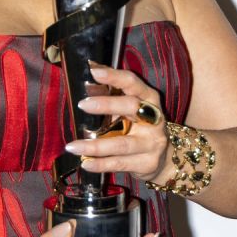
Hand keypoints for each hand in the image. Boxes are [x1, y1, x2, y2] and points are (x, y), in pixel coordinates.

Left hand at [64, 65, 173, 183]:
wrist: (164, 160)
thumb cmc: (139, 129)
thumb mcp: (130, 111)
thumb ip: (113, 100)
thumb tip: (85, 86)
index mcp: (149, 99)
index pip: (133, 83)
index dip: (114, 76)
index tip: (94, 72)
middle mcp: (154, 119)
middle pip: (131, 107)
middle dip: (106, 104)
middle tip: (82, 104)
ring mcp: (153, 142)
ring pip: (122, 143)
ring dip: (95, 145)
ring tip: (72, 146)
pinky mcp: (148, 163)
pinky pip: (120, 163)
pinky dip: (100, 164)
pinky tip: (85, 163)